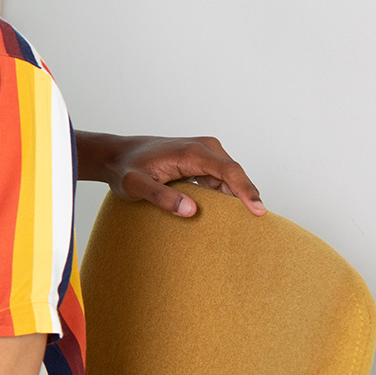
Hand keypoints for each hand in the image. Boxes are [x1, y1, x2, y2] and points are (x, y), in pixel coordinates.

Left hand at [90, 133, 265, 217]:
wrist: (116, 155)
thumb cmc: (125, 168)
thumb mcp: (135, 186)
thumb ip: (161, 197)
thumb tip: (190, 210)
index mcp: (191, 152)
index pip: (229, 170)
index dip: (246, 191)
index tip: (259, 212)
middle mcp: (203, 147)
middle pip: (235, 175)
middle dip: (247, 198)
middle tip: (254, 227)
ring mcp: (204, 153)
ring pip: (230, 178)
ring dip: (237, 198)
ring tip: (242, 224)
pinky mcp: (202, 161)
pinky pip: (222, 179)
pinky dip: (227, 194)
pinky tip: (227, 214)